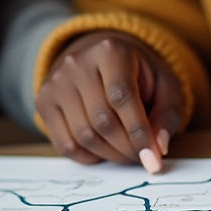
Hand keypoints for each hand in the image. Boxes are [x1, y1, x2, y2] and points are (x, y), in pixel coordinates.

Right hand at [34, 30, 183, 171]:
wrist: (102, 59)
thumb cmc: (138, 75)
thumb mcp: (164, 86)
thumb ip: (166, 116)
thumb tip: (157, 149)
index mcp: (111, 50)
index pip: (121, 97)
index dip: (138, 132)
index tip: (153, 160)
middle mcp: (77, 61)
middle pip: (102, 120)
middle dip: (127, 148)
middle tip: (143, 158)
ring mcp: (56, 81)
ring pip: (83, 136)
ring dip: (110, 155)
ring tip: (126, 153)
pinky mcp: (43, 100)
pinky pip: (65, 145)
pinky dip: (88, 157)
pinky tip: (104, 149)